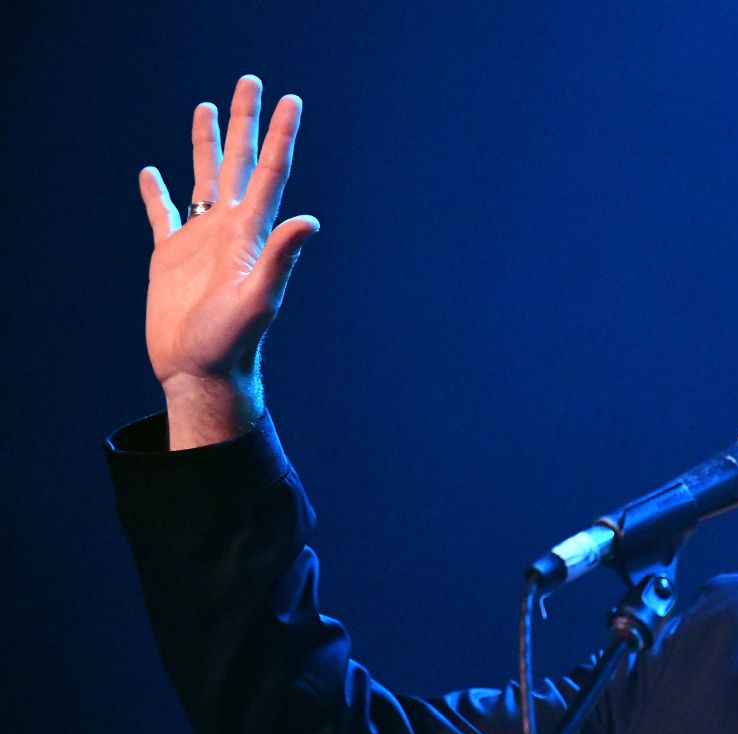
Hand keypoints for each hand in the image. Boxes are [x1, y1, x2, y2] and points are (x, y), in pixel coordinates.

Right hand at [138, 75, 318, 447]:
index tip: (290, 100)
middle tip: (251, 82)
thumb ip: (281, 258)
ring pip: (205, 179)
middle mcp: (230, 230)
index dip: (281, 135)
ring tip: (207, 108)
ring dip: (206, 144)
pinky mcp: (171, 259)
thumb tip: (310, 220)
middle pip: (240, 162)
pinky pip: (164, 216)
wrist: (202, 373)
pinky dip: (158, 194)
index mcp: (251, 233)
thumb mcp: (259, 299)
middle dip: (245, 122)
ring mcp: (201, 242)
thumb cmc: (232, 343)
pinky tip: (152, 174)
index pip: (271, 172)